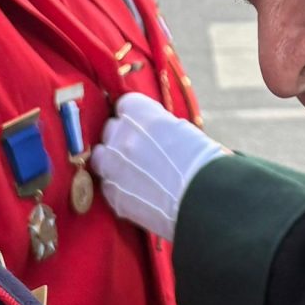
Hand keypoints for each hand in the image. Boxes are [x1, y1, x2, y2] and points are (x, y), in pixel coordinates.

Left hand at [95, 92, 225, 239]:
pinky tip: (138, 193)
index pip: (124, 105)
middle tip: (140, 151)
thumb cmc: (203, 163)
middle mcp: (121, 136)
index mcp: (140, 114)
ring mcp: (113, 166)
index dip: (135, 117)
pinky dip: (119, 188)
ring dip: (113, 161)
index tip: (143, 126)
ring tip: (135, 173)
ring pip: (101, 157)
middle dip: (122, 137)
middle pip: (110, 129)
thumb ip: (157, 126)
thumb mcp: (182, 130)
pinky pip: (108, 186)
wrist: (202, 200)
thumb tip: (151, 131)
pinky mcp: (113, 194)